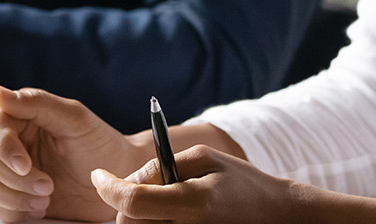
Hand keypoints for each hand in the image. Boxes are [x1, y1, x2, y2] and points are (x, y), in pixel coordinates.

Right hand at [0, 85, 151, 221]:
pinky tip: (38, 208)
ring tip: (45, 199)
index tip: (26, 165)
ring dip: (13, 196)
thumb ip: (38, 103)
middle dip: (14, 178)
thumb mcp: (75, 119)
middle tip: (47, 187)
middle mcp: (12, 141)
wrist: (117, 183)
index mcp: (23, 116)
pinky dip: (11, 210)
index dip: (4, 147)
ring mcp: (10, 170)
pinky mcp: (12, 196)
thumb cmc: (101, 145)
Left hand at [92, 145, 293, 223]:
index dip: (108, 187)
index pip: (132, 201)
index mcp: (193, 204)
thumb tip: (129, 178)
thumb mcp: (206, 158)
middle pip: (129, 223)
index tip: (98, 175)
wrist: (277, 218)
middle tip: (143, 185)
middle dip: (125, 202)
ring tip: (164, 202)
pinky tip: (167, 216)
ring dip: (139, 217)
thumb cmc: (242, 183)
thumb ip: (163, 165)